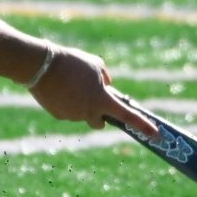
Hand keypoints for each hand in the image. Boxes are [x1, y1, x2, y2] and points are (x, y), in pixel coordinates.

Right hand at [28, 46, 157, 135]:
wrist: (40, 66)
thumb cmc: (71, 62)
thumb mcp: (94, 64)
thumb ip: (104, 77)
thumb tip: (106, 84)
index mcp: (102, 100)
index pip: (127, 116)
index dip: (143, 125)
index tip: (156, 134)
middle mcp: (89, 113)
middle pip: (100, 121)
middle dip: (100, 114)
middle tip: (94, 98)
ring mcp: (72, 116)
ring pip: (81, 113)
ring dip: (81, 103)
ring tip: (70, 82)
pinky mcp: (58, 115)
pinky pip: (67, 110)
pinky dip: (66, 102)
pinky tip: (59, 88)